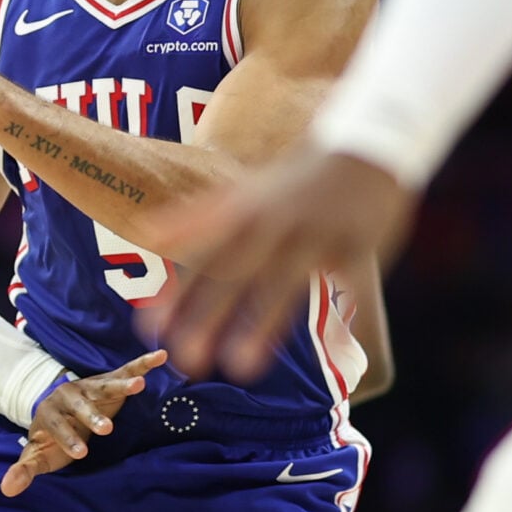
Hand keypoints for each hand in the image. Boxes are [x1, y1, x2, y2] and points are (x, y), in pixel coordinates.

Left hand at [2, 349, 166, 495]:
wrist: (57, 408)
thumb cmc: (50, 437)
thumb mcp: (36, 454)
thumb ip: (24, 469)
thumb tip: (6, 489)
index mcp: (50, 414)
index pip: (58, 427)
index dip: (68, 439)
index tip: (81, 453)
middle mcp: (69, 396)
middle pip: (81, 405)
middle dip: (92, 416)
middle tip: (106, 429)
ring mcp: (90, 386)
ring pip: (105, 385)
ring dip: (121, 385)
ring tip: (140, 386)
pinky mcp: (108, 379)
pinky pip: (127, 370)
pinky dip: (143, 364)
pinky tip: (161, 357)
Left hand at [147, 146, 415, 381]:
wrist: (364, 142)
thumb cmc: (294, 180)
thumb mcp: (243, 191)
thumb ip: (196, 217)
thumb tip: (147, 233)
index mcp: (244, 212)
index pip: (201, 258)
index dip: (176, 293)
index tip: (149, 330)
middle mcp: (275, 224)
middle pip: (235, 275)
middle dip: (208, 316)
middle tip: (186, 360)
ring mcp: (317, 235)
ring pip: (285, 285)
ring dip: (261, 326)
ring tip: (239, 369)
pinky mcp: (358, 244)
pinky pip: (352, 284)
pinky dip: (348, 312)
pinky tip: (334, 351)